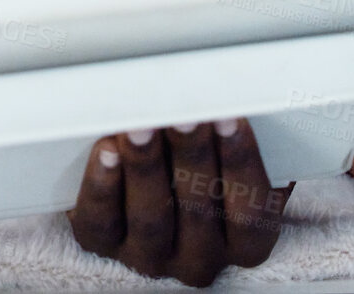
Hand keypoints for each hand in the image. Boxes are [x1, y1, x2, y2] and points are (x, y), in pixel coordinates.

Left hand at [67, 121, 288, 285]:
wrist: (146, 193)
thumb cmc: (200, 166)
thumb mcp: (228, 159)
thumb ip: (230, 139)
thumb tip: (231, 95)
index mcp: (244, 242)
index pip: (252, 211)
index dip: (241, 162)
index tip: (229, 116)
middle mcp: (199, 259)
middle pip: (198, 211)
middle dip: (191, 155)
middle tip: (183, 114)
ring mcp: (150, 256)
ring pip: (150, 217)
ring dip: (146, 165)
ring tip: (141, 126)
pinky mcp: (105, 245)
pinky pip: (101, 221)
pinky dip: (103, 184)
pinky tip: (106, 150)